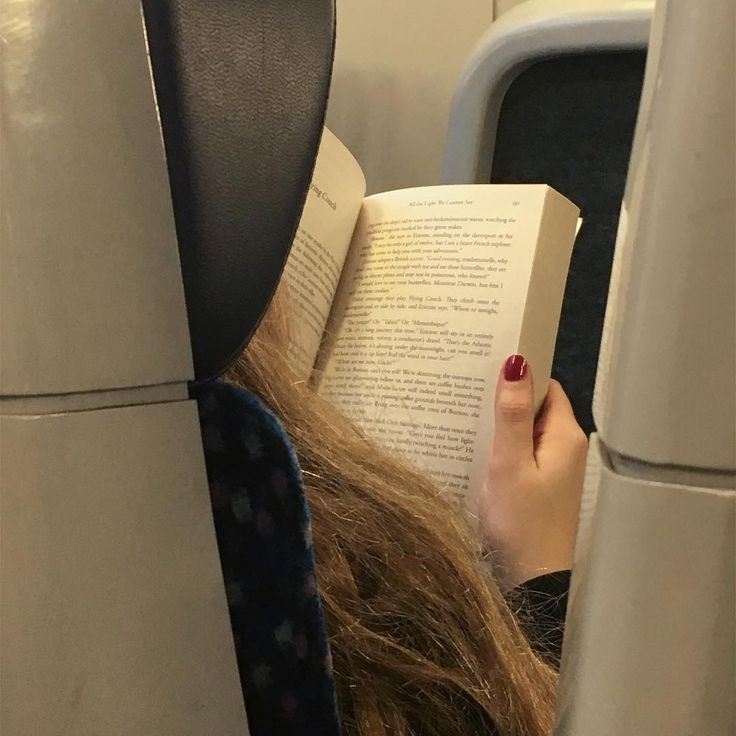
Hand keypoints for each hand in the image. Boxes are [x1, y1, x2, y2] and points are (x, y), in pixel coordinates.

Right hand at [480, 355, 586, 589]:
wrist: (533, 582)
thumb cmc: (521, 522)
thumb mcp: (510, 463)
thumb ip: (512, 414)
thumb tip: (517, 361)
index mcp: (564, 436)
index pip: (547, 387)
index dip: (521, 373)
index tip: (486, 364)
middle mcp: (565, 448)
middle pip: (535, 407)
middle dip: (505, 396)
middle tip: (466, 386)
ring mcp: (553, 469)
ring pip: (525, 431)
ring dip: (500, 422)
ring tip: (463, 412)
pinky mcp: (540, 486)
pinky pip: (521, 452)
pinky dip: (501, 446)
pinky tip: (475, 446)